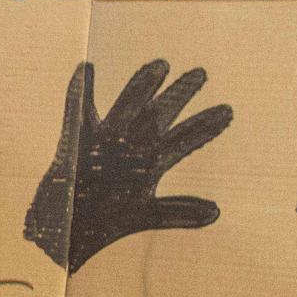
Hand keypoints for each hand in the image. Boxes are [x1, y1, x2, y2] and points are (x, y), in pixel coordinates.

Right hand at [22, 59, 231, 274]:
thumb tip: (216, 213)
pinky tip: (85, 68)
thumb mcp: (144, 216)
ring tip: (160, 65)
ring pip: (127, 106)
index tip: (227, 112)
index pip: (182, 140)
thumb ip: (178, 212)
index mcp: (149, 163)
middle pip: (159, 114)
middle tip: (201, 74)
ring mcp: (105, 140)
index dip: (204, 127)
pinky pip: (78, 111)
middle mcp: (130, 146)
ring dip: (142, 86)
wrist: (68, 231)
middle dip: (179, 95)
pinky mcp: (78, 141)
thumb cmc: (104, 223)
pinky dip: (79, 92)